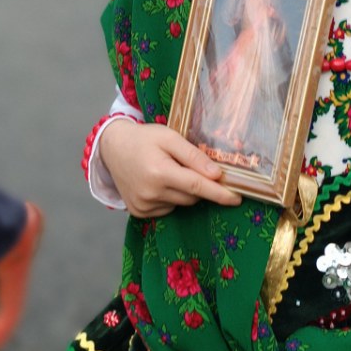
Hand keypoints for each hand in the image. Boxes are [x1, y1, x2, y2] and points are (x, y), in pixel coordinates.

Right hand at [97, 119, 241, 217]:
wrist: (112, 148)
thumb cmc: (144, 139)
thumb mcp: (170, 137)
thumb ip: (193, 156)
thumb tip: (217, 175)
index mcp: (159, 172)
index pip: (197, 186)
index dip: (219, 193)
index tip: (237, 198)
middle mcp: (150, 193)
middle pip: (191, 196)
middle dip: (197, 185)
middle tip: (186, 166)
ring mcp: (143, 205)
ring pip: (180, 204)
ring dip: (183, 191)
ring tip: (166, 171)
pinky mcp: (139, 212)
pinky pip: (167, 209)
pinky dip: (169, 198)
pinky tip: (157, 183)